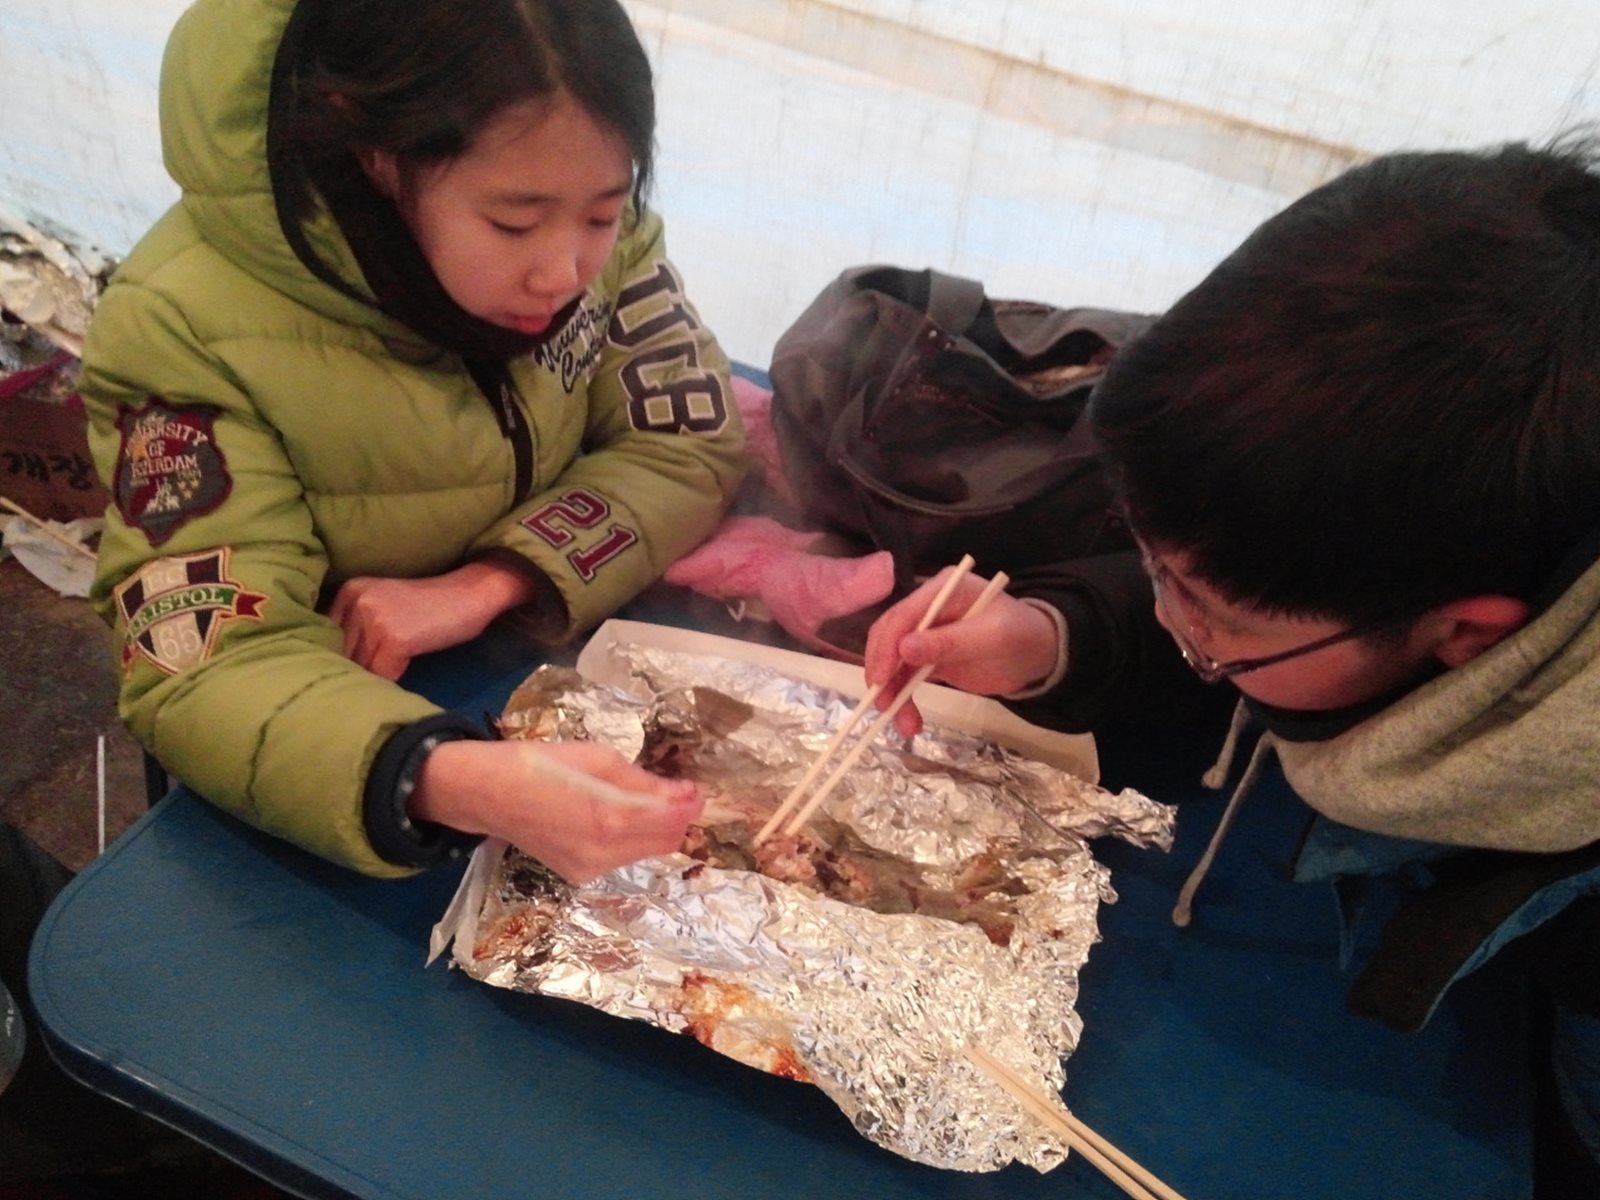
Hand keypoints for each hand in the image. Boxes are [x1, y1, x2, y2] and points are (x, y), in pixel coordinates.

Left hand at [330, 561, 539, 679]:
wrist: (470, 595)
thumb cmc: (431, 604)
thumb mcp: (385, 604)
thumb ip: (358, 625)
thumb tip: (334, 662)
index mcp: (350, 591)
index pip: (328, 637)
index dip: (340, 656)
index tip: (350, 668)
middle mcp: (357, 601)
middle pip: (342, 653)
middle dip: (354, 670)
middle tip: (368, 680)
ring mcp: (375, 619)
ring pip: (360, 667)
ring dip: (373, 679)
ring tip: (385, 682)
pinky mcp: (394, 639)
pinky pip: (382, 675)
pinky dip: (391, 682)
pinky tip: (403, 676)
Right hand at [410, 739, 703, 882]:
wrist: (488, 793)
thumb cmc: (543, 763)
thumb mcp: (599, 758)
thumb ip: (645, 782)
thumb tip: (686, 793)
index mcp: (610, 816)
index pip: (672, 819)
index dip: (691, 805)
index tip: (697, 788)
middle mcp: (604, 851)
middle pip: (665, 842)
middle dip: (677, 819)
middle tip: (676, 792)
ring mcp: (591, 869)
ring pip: (645, 853)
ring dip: (655, 829)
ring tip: (641, 800)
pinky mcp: (579, 875)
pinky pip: (621, 859)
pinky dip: (630, 839)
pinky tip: (614, 817)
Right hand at [863, 568, 1060, 737]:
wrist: (1039, 654)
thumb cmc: (1022, 637)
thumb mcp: (992, 638)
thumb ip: (950, 642)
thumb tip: (905, 648)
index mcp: (943, 590)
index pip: (903, 614)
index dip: (887, 646)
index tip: (881, 679)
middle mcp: (927, 607)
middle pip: (889, 636)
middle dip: (882, 672)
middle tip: (882, 703)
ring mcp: (926, 633)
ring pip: (893, 662)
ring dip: (892, 693)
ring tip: (904, 724)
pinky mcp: (928, 657)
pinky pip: (906, 677)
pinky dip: (903, 699)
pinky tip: (911, 721)